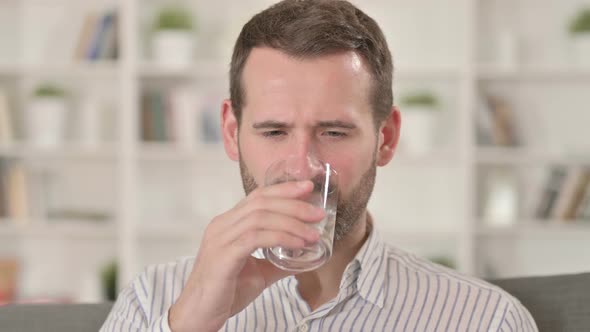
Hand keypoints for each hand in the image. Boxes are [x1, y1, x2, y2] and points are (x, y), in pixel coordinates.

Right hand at [168, 180, 324, 331]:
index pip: (257, 197)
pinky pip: (256, 238)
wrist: (198, 315)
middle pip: (261, 203)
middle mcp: (222, 226)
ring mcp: (220, 239)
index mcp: (227, 224)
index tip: (307, 188)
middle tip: (318, 213)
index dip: (283, 189)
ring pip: (260, 217)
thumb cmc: (225, 293)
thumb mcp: (257, 272)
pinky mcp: (224, 255)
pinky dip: (281, 238)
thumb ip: (277, 260)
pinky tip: (298, 244)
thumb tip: (304, 256)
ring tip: (313, 234)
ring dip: (292, 223)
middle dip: (293, 204)